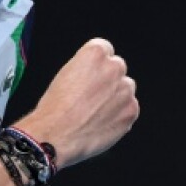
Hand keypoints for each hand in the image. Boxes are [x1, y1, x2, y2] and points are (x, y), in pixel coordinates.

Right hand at [14, 37, 138, 168]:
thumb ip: (87, 69)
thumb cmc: (54, 108)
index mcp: (95, 53)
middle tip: (91, 97)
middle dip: (108, 80)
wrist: (55, 136)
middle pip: (117, 68)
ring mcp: (125, 90)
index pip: (105, 49)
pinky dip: (119, 116)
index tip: (90, 76)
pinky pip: (129, 109)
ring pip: (125, 89)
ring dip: (115, 98)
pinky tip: (101, 123)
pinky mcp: (131, 111)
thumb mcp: (66, 74)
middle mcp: (114, 67)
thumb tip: (98, 75)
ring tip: (94, 112)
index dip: (95, 65)